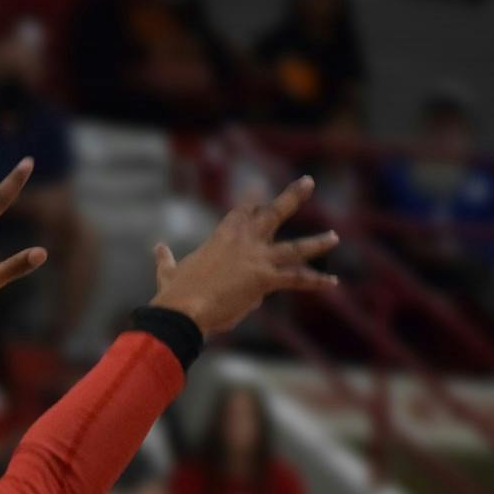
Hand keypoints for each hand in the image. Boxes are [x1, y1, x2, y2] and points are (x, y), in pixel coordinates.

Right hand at [149, 176, 337, 336]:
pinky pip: (296, 280)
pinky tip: (332, 283)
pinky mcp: (264, 281)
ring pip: (294, 248)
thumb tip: (159, 248)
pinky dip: (315, 282)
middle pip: (273, 214)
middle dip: (292, 197)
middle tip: (308, 182)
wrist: (183, 311)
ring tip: (334, 237)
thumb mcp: (169, 272)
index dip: (253, 202)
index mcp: (221, 237)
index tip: (260, 190)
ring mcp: (257, 259)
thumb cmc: (175, 294)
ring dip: (316, 242)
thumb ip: (166, 259)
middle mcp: (244, 242)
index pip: (242, 213)